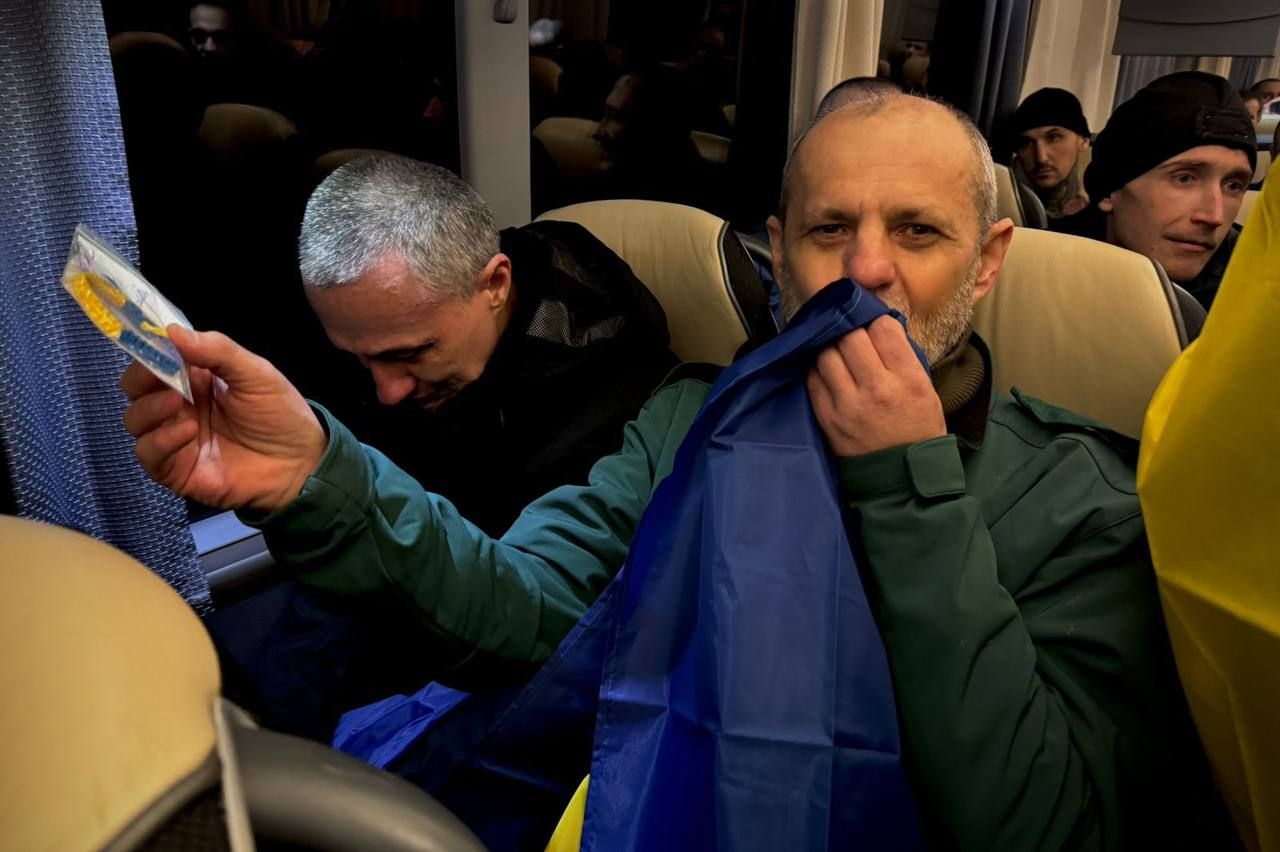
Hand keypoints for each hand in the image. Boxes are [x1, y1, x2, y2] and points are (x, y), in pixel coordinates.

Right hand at [121, 326, 326, 512]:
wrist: (301, 463)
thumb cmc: (280, 415)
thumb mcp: (255, 373)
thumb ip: (217, 350)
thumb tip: (172, 330)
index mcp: (195, 379)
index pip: (155, 359)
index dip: (147, 349)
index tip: (149, 342)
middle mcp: (178, 406)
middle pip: (135, 388)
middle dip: (140, 378)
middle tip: (160, 376)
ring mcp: (174, 437)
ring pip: (134, 420)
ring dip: (149, 409)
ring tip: (176, 403)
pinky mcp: (175, 468)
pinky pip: (148, 454)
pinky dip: (160, 441)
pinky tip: (187, 431)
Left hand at [806, 315, 945, 456]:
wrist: (901, 477)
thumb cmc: (917, 429)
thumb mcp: (925, 390)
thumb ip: (903, 358)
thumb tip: (878, 327)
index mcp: (908, 379)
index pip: (883, 329)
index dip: (877, 322)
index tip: (875, 328)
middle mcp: (877, 389)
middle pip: (850, 337)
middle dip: (851, 331)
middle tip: (854, 338)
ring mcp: (848, 404)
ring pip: (827, 354)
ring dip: (832, 348)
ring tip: (839, 354)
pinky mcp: (827, 417)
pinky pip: (813, 379)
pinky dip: (818, 369)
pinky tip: (828, 371)